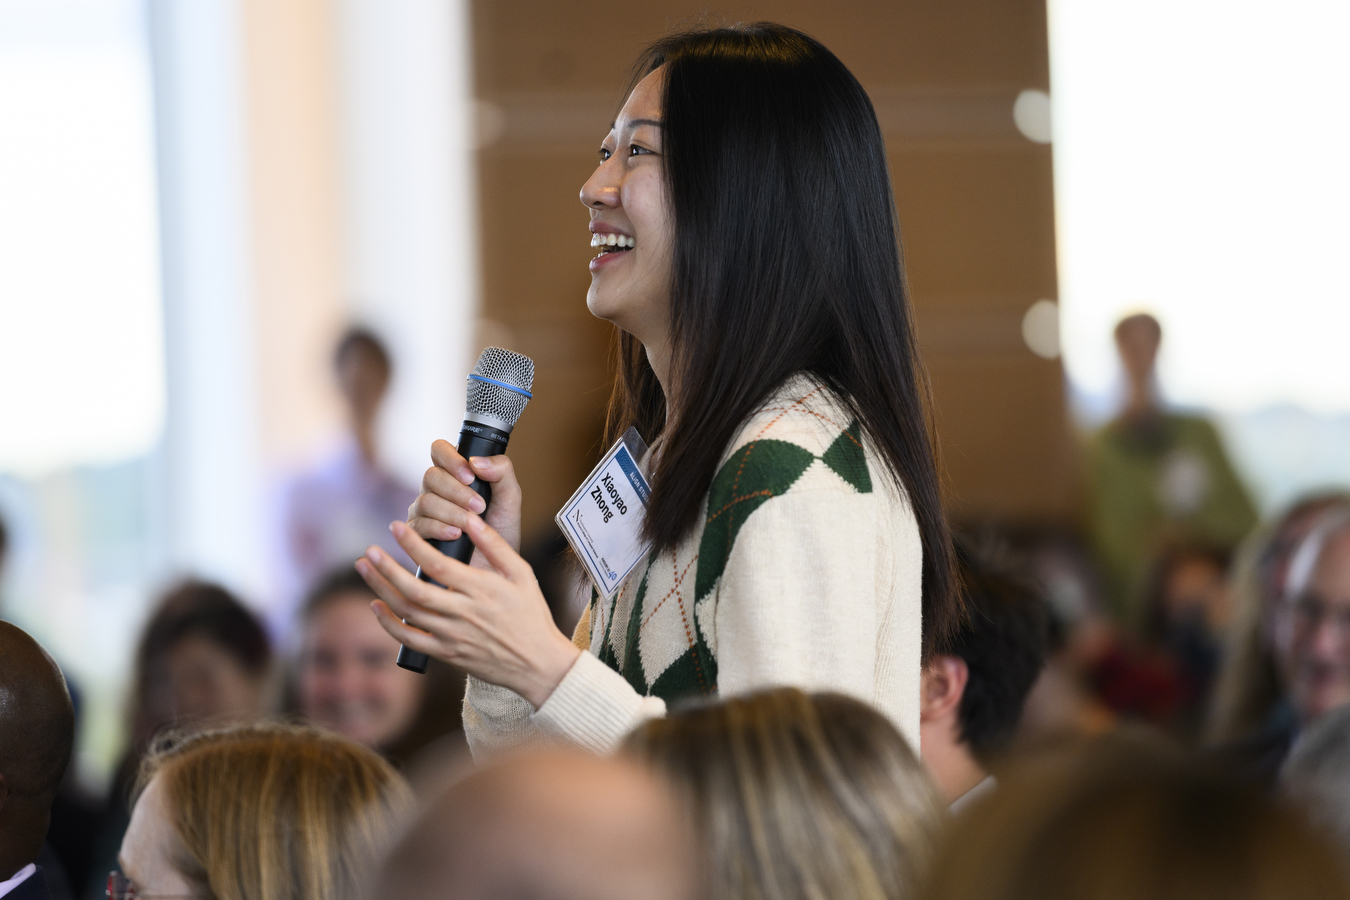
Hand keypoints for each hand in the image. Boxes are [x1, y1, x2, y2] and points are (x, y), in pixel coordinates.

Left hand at [357, 518, 580, 708]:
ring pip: (408, 613)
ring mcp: (453, 637)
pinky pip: (411, 640)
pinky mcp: (447, 654)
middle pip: (415, 590)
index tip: (395, 527)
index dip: (413, 545)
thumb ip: (494, 545)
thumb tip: (469, 518)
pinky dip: (389, 624)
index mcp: (482, 590)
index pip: (438, 565)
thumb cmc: (532, 614)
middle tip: (368, 551)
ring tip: (364, 569)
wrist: (538, 663)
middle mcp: (463, 614)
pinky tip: (376, 606)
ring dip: (382, 589)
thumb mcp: (521, 574)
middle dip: (387, 568)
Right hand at [407, 439, 522, 566]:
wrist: (497, 563)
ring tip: (472, 523)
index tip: (470, 476)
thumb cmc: (502, 527)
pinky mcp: (418, 533)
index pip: (439, 449)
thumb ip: (501, 471)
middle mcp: (435, 488)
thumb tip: (476, 461)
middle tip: (479, 506)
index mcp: (454, 472)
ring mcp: (423, 510)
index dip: (451, 459)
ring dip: (452, 512)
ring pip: (425, 501)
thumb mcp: (510, 496)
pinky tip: (456, 534)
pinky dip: (439, 528)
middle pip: (431, 476)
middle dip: (456, 491)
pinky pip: (419, 525)